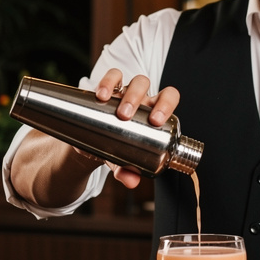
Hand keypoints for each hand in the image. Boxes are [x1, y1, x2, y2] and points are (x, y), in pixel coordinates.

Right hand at [88, 68, 179, 188]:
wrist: (91, 145)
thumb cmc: (116, 150)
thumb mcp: (121, 161)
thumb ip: (127, 171)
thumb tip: (132, 181)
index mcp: (152, 111)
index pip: (168, 97)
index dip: (166, 104)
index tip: (156, 121)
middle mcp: (141, 99)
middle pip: (147, 86)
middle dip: (138, 98)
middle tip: (127, 116)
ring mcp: (124, 92)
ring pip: (132, 80)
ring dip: (126, 93)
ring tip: (117, 111)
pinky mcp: (106, 91)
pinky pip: (110, 78)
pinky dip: (106, 83)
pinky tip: (100, 96)